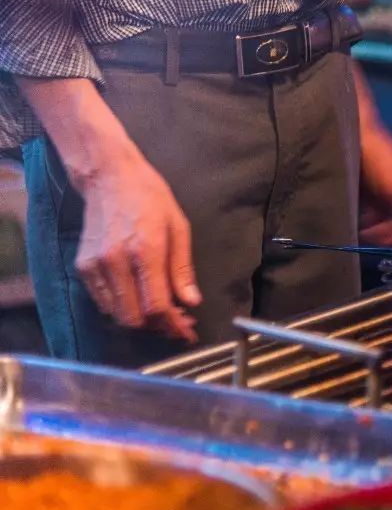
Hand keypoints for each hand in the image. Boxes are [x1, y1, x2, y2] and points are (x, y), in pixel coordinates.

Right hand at [75, 150, 201, 341]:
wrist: (109, 177)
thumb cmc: (149, 197)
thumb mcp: (178, 227)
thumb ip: (182, 268)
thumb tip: (191, 301)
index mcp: (145, 250)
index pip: (156, 305)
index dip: (173, 325)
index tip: (187, 331)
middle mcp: (115, 261)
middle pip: (133, 318)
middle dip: (157, 326)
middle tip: (176, 322)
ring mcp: (95, 265)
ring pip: (116, 314)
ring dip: (140, 320)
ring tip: (161, 311)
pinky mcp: (83, 267)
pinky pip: (102, 302)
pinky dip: (121, 307)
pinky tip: (139, 297)